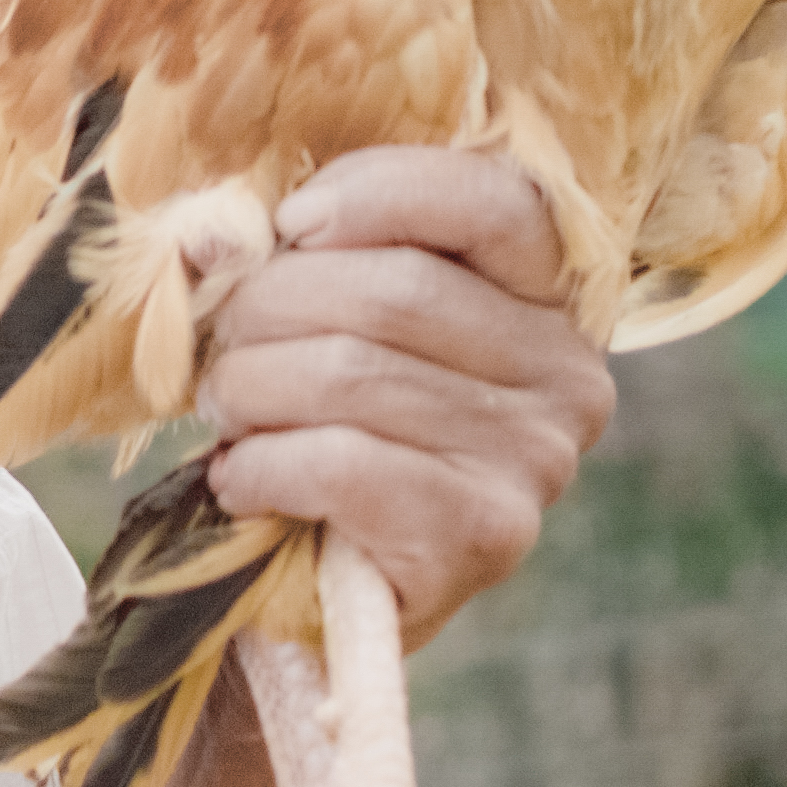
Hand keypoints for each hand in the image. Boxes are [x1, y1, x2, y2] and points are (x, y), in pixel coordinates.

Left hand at [194, 146, 614, 648]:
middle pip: (393, 288)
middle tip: (221, 345)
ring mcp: (535, 460)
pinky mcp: (483, 535)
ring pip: (351, 372)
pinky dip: (262, 464)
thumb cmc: (327, 423)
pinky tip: (240, 480)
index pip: (495, 201)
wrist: (320, 595)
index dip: (377, 191)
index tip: (292, 223)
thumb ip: (300, 254)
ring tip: (228, 410)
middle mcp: (567, 375)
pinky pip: (340, 463)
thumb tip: (219, 237)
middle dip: (269, 306)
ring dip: (250, 388)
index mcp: (550, 297)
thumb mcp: (332, 317)